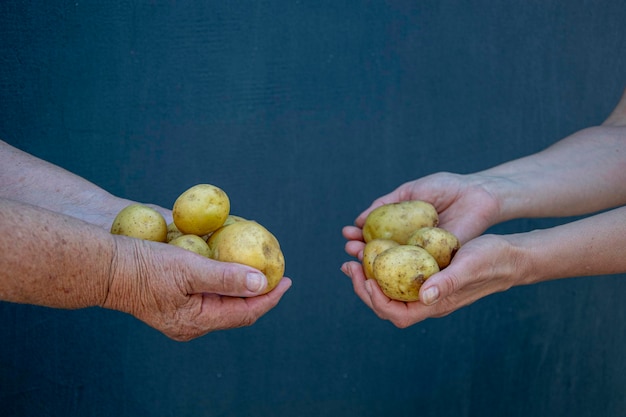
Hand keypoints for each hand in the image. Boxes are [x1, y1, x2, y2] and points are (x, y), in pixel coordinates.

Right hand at [104, 237, 291, 340]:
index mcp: (198, 321)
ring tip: (259, 269)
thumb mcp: (189, 268)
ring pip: (224, 303)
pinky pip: (209, 294)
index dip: (270, 297)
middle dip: (260, 293)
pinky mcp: (176, 302)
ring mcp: (183, 315)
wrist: (106, 267)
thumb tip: (261, 283)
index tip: (288, 280)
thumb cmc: (145, 266)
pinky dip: (225, 280)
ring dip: (243, 286)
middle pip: (238, 310)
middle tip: (278, 274)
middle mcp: (192, 324)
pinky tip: (230, 265)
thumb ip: (226, 277)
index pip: (246, 312)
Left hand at [341, 234, 517, 327]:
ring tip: (353, 256)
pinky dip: (381, 265)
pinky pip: (397, 276)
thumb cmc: (492, 260)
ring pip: (388, 290)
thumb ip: (448, 282)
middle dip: (363, 287)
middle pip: (386, 305)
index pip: (397, 314)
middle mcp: (426, 301)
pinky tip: (375, 248)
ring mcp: (425, 289)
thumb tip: (423, 297)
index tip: (366, 278)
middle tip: (348, 264)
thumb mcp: (470, 266)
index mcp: (435, 304)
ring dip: (368, 275)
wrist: (509, 255)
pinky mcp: (425, 274)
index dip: (376, 301)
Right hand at [343, 172, 501, 262]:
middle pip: (381, 255)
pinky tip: (384, 269)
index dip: (359, 238)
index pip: (375, 237)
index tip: (346, 234)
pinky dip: (399, 273)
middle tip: (349, 249)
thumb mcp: (411, 191)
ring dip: (373, 265)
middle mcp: (410, 245)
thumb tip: (359, 219)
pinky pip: (416, 271)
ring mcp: (423, 256)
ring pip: (395, 267)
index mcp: (403, 229)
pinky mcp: (439, 264)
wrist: (476, 193)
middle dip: (361, 253)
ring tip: (358, 257)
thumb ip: (387, 203)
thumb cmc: (446, 188)